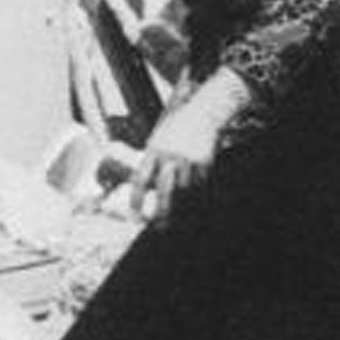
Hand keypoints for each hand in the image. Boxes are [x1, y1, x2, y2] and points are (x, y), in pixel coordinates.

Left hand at [124, 68, 252, 226]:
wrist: (202, 113)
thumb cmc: (176, 127)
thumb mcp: (158, 139)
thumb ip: (153, 160)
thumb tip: (147, 186)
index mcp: (154, 150)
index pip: (142, 178)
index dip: (137, 198)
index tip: (135, 212)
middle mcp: (170, 156)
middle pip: (165, 190)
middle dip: (162, 211)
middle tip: (159, 226)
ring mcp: (188, 160)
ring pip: (184, 189)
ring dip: (182, 200)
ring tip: (180, 209)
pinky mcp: (204, 162)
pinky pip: (199, 183)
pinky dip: (197, 188)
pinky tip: (195, 188)